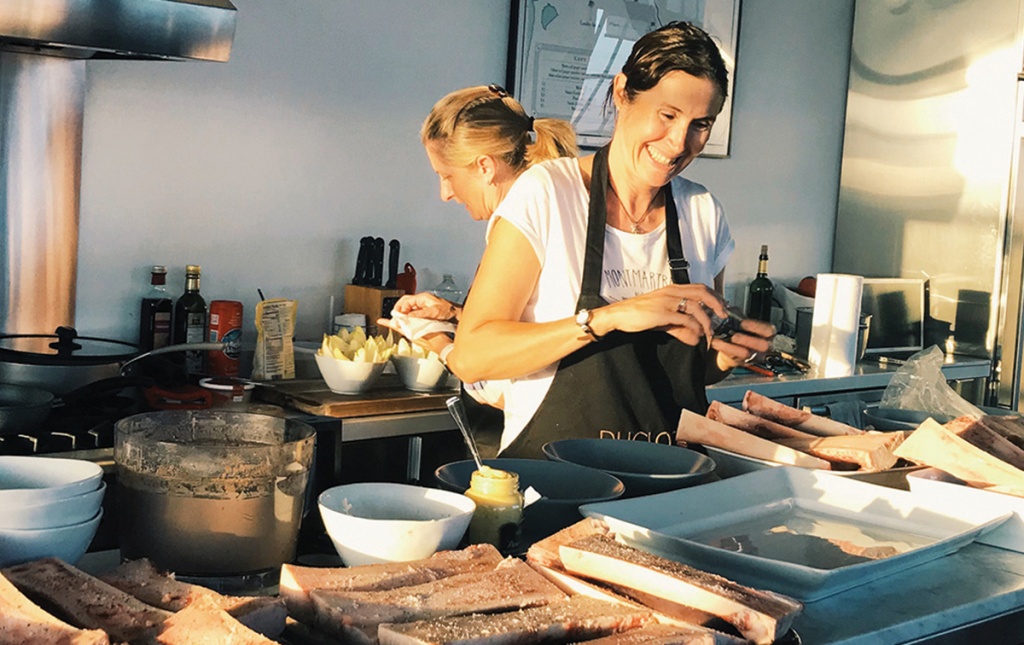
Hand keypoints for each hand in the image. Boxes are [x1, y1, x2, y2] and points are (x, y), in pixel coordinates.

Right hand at [390, 292, 458, 321]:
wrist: (456, 314)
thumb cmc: (448, 310)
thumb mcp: (433, 312)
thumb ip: (420, 314)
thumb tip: (409, 316)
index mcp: (423, 298)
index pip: (405, 300)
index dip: (400, 308)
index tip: (397, 316)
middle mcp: (422, 300)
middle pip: (405, 303)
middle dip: (400, 311)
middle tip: (397, 319)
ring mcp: (423, 306)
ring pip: (409, 308)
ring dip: (405, 315)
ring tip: (402, 322)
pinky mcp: (425, 311)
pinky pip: (414, 313)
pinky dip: (410, 317)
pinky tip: (410, 323)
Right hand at [597, 284, 729, 345]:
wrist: (619, 315)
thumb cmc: (639, 315)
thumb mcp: (662, 319)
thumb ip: (680, 327)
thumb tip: (695, 338)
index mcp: (672, 289)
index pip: (700, 287)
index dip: (714, 296)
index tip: (723, 307)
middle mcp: (671, 292)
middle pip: (702, 292)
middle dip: (716, 304)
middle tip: (724, 316)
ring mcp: (667, 301)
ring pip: (696, 307)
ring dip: (706, 321)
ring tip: (710, 332)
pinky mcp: (662, 313)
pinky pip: (684, 319)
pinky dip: (694, 328)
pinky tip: (697, 335)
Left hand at [712, 318, 775, 367]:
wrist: (732, 345)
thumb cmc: (739, 330)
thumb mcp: (740, 319)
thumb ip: (737, 314)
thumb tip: (727, 310)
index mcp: (766, 334)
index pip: (769, 331)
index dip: (756, 327)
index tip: (743, 323)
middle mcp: (763, 346)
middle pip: (763, 346)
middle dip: (747, 340)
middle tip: (735, 336)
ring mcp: (753, 356)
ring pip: (746, 353)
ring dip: (731, 346)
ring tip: (720, 340)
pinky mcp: (742, 361)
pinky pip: (734, 357)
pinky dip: (723, 349)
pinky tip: (715, 342)